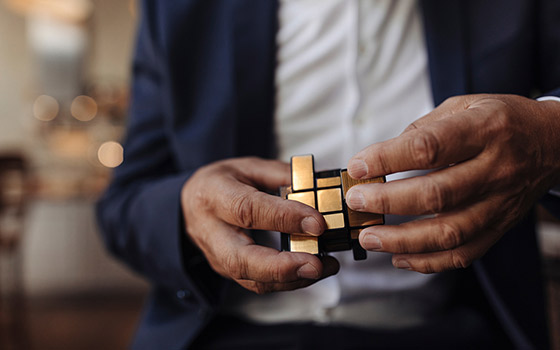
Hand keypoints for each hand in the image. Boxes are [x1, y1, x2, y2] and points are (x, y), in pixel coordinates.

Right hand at [181, 157, 338, 293]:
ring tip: (324, 267)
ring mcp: (218, 257)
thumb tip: (316, 185)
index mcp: (214, 195)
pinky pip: (258, 284)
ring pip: (251, 279)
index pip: (248, 210)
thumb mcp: (248, 166)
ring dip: (291, 279)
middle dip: (282, 267)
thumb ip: (281, 175)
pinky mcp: (228, 272)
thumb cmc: (220, 184)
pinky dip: (288, 281)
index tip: (316, 223)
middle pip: (241, 259)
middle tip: (316, 264)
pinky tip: (312, 271)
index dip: (283, 219)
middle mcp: (212, 231)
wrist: (189, 206)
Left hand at [346, 94, 559, 272]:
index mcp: (484, 129)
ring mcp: (500, 202)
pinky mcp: (500, 226)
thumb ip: (423, 129)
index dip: (387, 159)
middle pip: (437, 194)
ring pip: (449, 232)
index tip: (357, 167)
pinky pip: (464, 253)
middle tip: (357, 202)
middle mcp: (496, 168)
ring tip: (369, 237)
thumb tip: (380, 159)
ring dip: (402, 240)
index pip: (430, 147)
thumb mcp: (464, 105)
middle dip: (388, 201)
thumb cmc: (500, 120)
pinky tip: (399, 257)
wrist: (553, 142)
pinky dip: (428, 261)